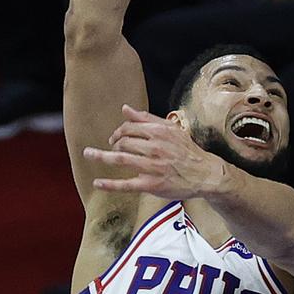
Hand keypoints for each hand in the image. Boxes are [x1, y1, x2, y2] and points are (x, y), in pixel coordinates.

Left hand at [83, 104, 229, 199]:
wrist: (205, 173)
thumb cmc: (187, 151)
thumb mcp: (171, 129)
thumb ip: (147, 118)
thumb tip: (125, 108)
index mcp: (160, 132)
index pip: (129, 127)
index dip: (118, 131)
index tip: (115, 137)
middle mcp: (156, 148)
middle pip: (124, 142)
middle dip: (113, 143)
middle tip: (109, 147)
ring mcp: (153, 167)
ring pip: (121, 159)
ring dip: (101, 156)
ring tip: (88, 154)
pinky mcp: (152, 185)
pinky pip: (126, 184)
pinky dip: (110, 184)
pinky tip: (97, 183)